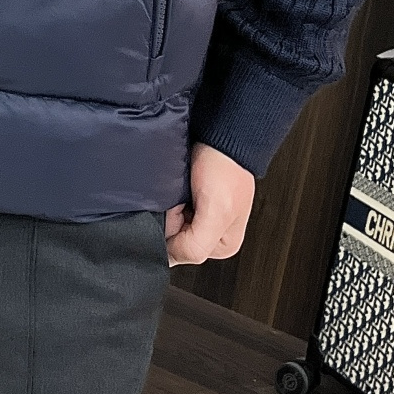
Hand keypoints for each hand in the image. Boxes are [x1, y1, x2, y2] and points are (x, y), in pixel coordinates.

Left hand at [164, 143, 254, 266]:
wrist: (222, 133)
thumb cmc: (226, 167)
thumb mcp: (217, 214)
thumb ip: (195, 246)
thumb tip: (168, 260)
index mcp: (222, 246)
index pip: (181, 252)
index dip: (175, 230)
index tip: (185, 210)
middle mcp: (210, 233)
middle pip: (173, 235)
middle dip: (172, 215)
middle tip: (187, 196)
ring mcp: (198, 214)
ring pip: (167, 219)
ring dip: (169, 202)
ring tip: (186, 186)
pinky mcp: (188, 197)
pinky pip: (167, 203)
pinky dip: (168, 193)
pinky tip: (181, 182)